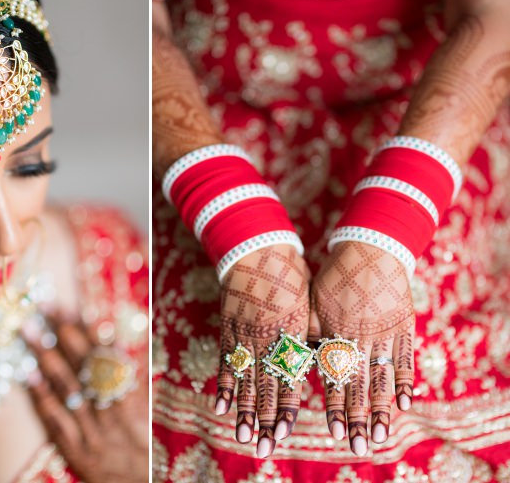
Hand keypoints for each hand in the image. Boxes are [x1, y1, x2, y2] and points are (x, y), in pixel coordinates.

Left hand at [23, 313, 148, 482]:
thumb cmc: (143, 444)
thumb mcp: (146, 408)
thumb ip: (132, 375)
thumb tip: (115, 338)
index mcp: (133, 396)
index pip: (107, 354)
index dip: (86, 328)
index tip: (67, 306)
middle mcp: (114, 410)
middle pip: (86, 365)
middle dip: (63, 333)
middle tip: (42, 307)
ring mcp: (95, 429)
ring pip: (70, 388)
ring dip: (47, 358)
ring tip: (29, 331)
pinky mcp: (79, 449)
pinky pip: (58, 420)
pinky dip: (43, 396)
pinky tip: (28, 375)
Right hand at [214, 244, 311, 457]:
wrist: (257, 249)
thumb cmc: (291, 277)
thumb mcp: (308, 307)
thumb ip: (311, 339)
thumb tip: (324, 367)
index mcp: (290, 335)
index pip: (287, 380)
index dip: (284, 408)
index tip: (283, 433)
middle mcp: (266, 341)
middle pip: (264, 388)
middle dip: (263, 420)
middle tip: (262, 448)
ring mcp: (244, 336)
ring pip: (244, 381)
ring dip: (243, 411)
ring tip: (242, 436)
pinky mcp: (228, 330)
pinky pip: (226, 362)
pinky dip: (224, 385)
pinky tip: (221, 406)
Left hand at [311, 241, 413, 455]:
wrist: (370, 249)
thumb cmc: (334, 280)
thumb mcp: (313, 306)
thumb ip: (307, 336)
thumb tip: (292, 364)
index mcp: (333, 334)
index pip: (332, 379)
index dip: (334, 406)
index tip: (334, 432)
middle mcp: (358, 338)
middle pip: (357, 386)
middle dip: (357, 419)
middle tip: (359, 448)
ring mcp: (384, 334)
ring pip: (382, 379)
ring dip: (381, 410)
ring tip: (380, 436)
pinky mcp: (404, 327)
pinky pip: (406, 360)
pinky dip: (406, 382)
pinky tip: (406, 404)